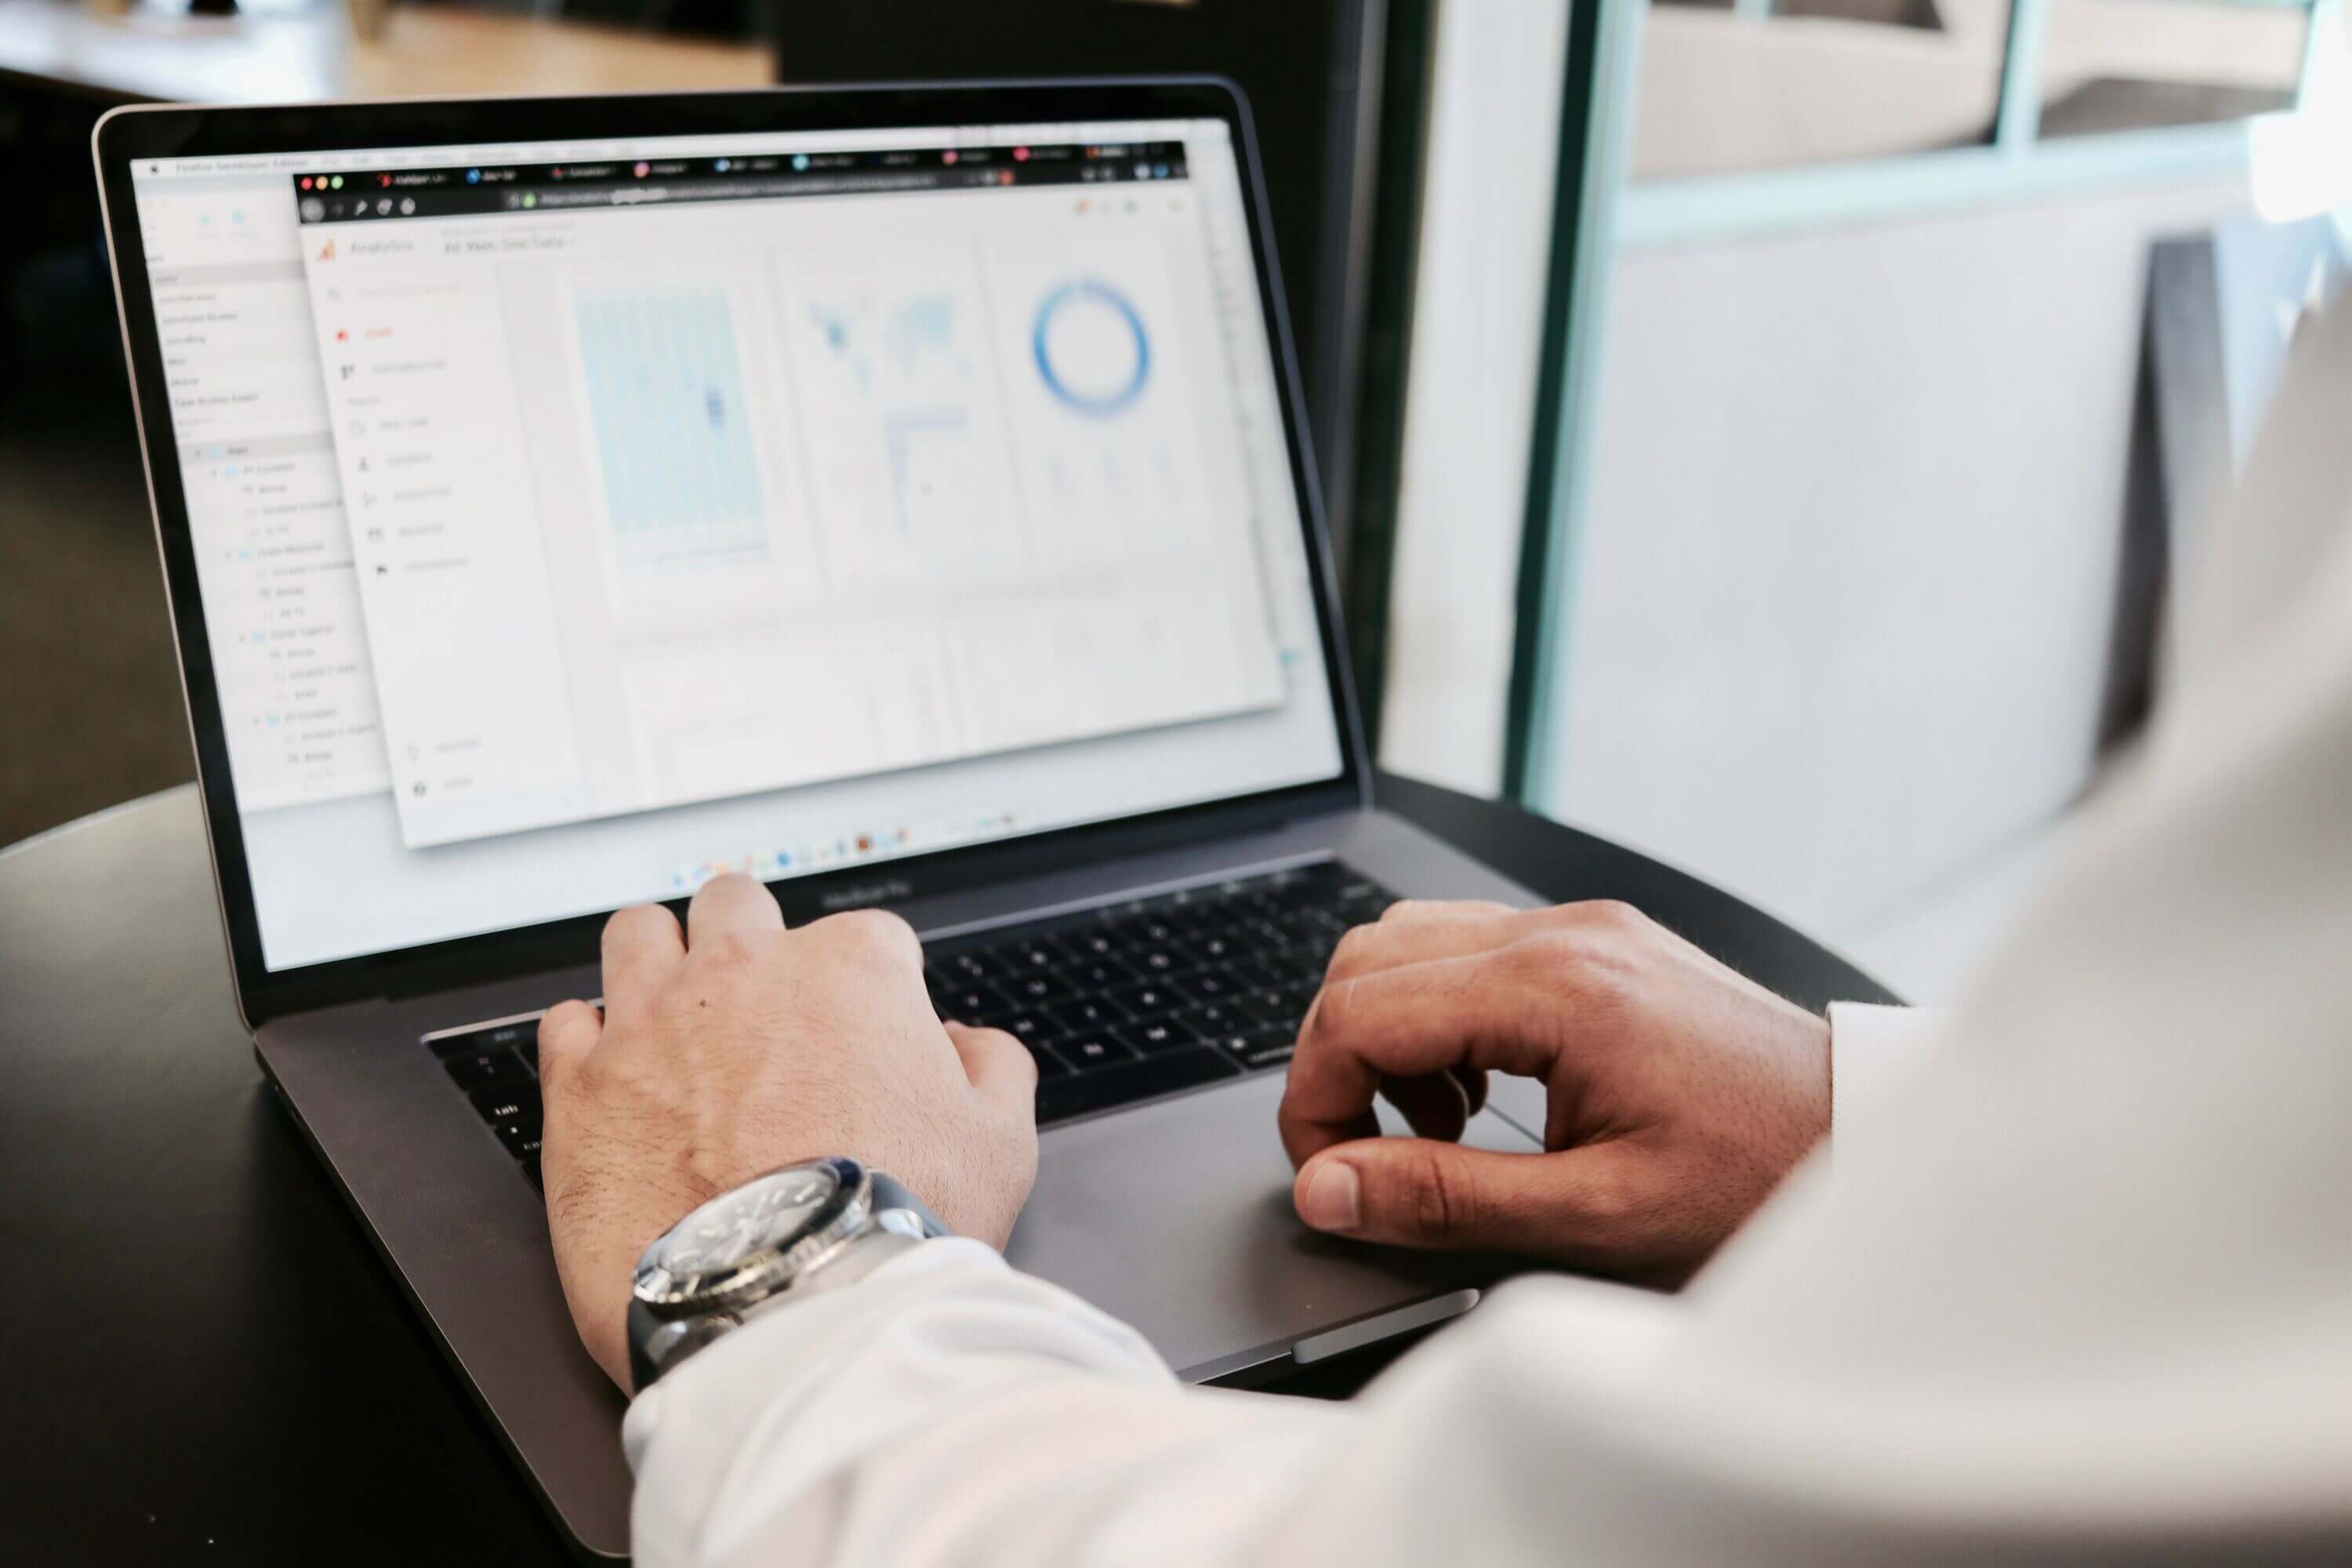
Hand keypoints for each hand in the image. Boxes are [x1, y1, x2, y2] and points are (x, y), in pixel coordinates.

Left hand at [537, 874, 1037, 1389]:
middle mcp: (747, 971)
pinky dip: (590, 1043)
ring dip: (658, 962)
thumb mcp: (1001, 1143)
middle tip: (761, 1012)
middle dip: (751, 945)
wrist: (787, 1305)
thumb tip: (965, 1043)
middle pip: (737, 905)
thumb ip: (993, 1067)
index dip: (868, 994)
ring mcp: (655, 1019)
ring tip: (673, 1016)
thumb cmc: (894, 1226)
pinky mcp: (583, 1083)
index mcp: (853, 968)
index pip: (865, 939)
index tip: (862, 1043)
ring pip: (639, 932)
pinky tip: (618, 1080)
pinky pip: (566, 1020)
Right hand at [1277, 900, 1829, 1286]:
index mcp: (1556, 987)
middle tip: (1367, 1157)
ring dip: (1387, 1037)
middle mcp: (1563, 933)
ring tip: (1438, 1130)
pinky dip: (1440, 1020)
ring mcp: (1583, 928)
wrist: (1867, 1142)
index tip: (1331, 1177)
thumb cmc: (1758, 1181)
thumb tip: (1329, 1189)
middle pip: (1367, 958)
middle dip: (1336, 1062)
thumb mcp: (1594, 1218)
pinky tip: (1482, 1096)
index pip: (1360, 1009)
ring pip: (1410, 943)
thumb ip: (1444, 1198)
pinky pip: (1471, 953)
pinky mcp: (1599, 944)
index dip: (1314, 1101)